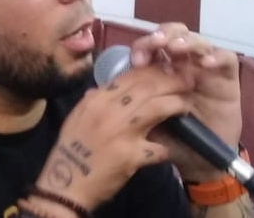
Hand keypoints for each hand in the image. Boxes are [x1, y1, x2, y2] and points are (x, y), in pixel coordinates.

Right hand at [33, 62, 193, 209]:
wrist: (66, 183)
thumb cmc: (71, 150)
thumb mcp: (77, 117)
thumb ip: (93, 100)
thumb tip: (104, 87)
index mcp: (97, 100)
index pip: (130, 76)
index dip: (153, 71)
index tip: (167, 70)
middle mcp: (109, 111)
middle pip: (148, 87)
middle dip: (171, 81)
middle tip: (187, 82)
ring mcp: (122, 133)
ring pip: (158, 108)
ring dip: (176, 104)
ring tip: (186, 106)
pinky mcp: (131, 156)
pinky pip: (158, 148)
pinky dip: (165, 149)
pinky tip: (168, 150)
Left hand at [129, 23, 240, 181]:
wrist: (200, 160)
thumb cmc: (172, 139)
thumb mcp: (146, 122)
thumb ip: (129, 104)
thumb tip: (95, 91)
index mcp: (164, 69)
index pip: (153, 46)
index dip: (143, 46)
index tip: (135, 60)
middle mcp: (185, 64)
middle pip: (175, 35)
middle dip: (164, 34)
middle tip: (156, 44)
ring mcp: (207, 69)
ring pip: (199, 41)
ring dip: (186, 41)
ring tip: (177, 49)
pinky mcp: (228, 79)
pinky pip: (227, 59)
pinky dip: (217, 57)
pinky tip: (205, 64)